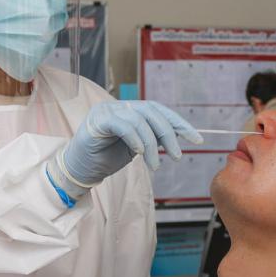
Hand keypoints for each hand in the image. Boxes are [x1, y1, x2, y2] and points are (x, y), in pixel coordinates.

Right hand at [53, 101, 202, 192]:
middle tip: (177, 155)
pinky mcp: (97, 121)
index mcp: (129, 110)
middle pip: (151, 112)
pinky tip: (140, 154)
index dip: (178, 122)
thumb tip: (177, 135)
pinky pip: (123, 126)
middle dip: (169, 134)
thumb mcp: (137, 148)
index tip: (196, 138)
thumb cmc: (105, 159)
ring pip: (139, 120)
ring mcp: (106, 110)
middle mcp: (118, 105)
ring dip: (152, 144)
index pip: (158, 110)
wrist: (79, 171)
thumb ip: (153, 138)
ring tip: (156, 165)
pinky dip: (135, 139)